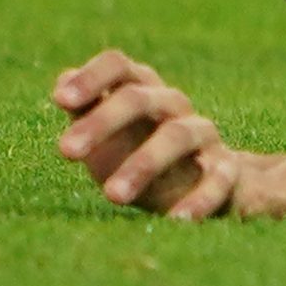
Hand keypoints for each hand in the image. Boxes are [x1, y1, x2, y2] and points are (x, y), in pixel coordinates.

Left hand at [53, 51, 253, 219]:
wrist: (205, 180)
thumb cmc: (140, 151)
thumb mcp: (109, 133)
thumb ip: (86, 109)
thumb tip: (64, 82)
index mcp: (140, 92)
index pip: (118, 67)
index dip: (92, 78)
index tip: (61, 100)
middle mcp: (172, 106)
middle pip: (141, 99)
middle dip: (102, 121)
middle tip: (65, 151)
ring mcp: (202, 135)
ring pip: (180, 135)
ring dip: (145, 163)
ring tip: (112, 196)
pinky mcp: (225, 168)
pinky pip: (219, 178)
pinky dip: (201, 197)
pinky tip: (178, 219)